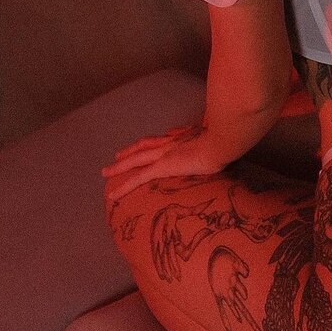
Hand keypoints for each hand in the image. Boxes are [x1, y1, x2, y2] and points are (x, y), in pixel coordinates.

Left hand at [101, 123, 227, 203]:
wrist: (220, 142)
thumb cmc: (225, 141)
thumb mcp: (218, 137)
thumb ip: (212, 138)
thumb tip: (216, 142)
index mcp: (182, 136)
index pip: (164, 137)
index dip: (153, 141)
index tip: (147, 144)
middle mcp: (169, 142)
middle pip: (144, 145)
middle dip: (130, 151)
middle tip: (117, 156)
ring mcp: (163, 153)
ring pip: (135, 159)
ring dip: (119, 166)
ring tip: (106, 172)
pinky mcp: (161, 167)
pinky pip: (138, 178)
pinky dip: (124, 186)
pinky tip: (113, 195)